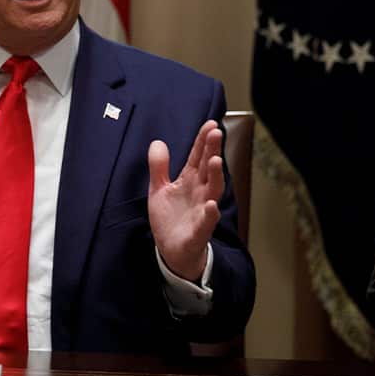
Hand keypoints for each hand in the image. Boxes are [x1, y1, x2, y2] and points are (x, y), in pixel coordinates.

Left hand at [147, 120, 224, 280]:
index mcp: (190, 181)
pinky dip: (210, 214)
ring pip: (213, 191)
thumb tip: (157, 142)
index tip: (210, 124)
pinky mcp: (199, 231)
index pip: (198, 156)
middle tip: (216, 132)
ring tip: (216, 160)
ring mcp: (202, 211)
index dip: (203, 141)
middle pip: (208, 168)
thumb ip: (159, 167)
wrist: (172, 251)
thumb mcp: (158, 189)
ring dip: (216, 176)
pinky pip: (206, 222)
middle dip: (213, 150)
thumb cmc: (170, 218)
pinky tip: (211, 205)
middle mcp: (200, 192)